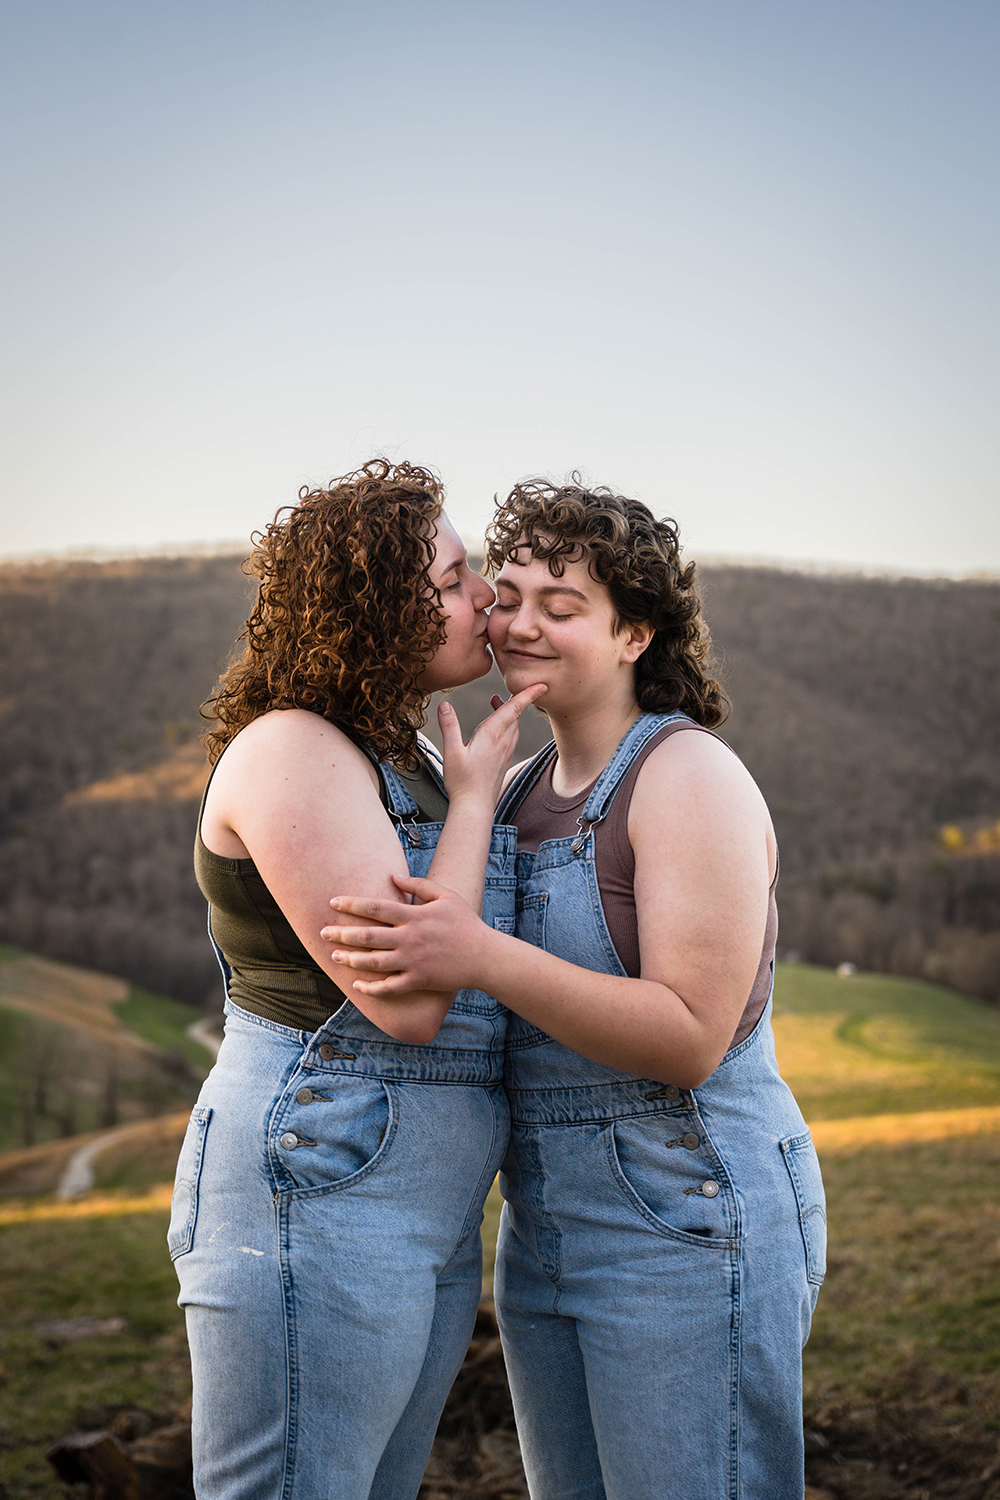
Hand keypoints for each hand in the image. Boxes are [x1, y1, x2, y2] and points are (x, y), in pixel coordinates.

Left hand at [321, 875, 486, 995]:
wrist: (484, 956)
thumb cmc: (465, 923)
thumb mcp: (445, 896)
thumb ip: (419, 885)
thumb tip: (393, 877)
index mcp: (414, 916)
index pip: (376, 908)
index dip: (352, 904)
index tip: (333, 902)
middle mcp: (410, 938)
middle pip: (368, 936)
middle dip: (342, 934)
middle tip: (322, 933)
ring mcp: (413, 961)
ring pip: (374, 962)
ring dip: (351, 959)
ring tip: (335, 956)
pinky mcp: (419, 980)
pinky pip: (390, 987)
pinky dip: (372, 988)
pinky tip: (357, 985)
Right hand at [438, 682, 545, 807]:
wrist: (475, 807)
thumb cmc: (462, 781)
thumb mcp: (451, 752)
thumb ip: (449, 727)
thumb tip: (445, 705)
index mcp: (492, 735)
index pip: (513, 709)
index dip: (528, 694)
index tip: (541, 684)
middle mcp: (502, 742)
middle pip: (515, 715)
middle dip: (514, 700)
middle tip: (500, 691)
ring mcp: (505, 752)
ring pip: (514, 727)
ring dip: (509, 713)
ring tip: (496, 705)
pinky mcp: (503, 761)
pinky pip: (511, 738)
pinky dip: (508, 727)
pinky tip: (497, 730)